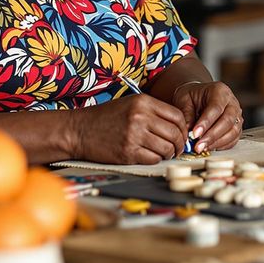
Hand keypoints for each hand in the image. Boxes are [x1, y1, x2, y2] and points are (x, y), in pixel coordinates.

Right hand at [73, 94, 187, 163]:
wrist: (80, 130)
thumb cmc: (105, 118)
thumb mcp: (130, 104)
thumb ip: (152, 111)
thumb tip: (177, 126)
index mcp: (143, 102)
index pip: (177, 116)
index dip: (183, 128)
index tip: (181, 135)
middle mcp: (140, 117)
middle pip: (175, 133)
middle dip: (179, 144)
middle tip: (176, 148)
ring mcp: (134, 135)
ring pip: (166, 148)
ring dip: (169, 154)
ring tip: (164, 153)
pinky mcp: (128, 152)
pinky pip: (153, 159)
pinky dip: (156, 160)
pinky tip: (150, 156)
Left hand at [172, 81, 242, 152]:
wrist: (198, 96)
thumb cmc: (192, 96)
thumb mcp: (184, 100)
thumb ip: (186, 115)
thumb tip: (188, 134)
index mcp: (219, 91)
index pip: (215, 108)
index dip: (206, 123)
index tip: (195, 134)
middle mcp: (232, 102)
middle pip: (227, 121)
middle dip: (212, 136)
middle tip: (198, 146)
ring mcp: (237, 115)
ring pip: (233, 131)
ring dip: (217, 143)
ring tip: (202, 148)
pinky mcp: (237, 126)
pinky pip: (233, 139)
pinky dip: (222, 146)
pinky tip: (209, 148)